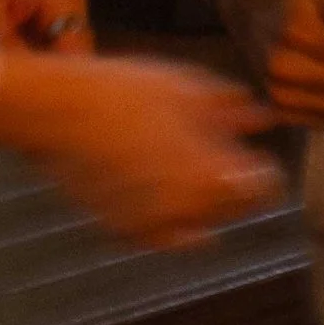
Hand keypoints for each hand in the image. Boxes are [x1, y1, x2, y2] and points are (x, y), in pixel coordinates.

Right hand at [0, 49, 278, 248]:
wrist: (59, 113)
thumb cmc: (127, 93)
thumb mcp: (189, 89)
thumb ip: (233, 109)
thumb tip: (264, 118)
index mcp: (213, 176)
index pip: (264, 188)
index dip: (264, 168)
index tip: (255, 153)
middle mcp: (189, 213)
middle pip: (234, 210)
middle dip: (236, 185)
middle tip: (219, 154)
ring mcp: (153, 228)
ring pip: (200, 229)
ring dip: (204, 206)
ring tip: (185, 171)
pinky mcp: (122, 233)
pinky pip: (161, 235)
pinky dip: (169, 221)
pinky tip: (157, 190)